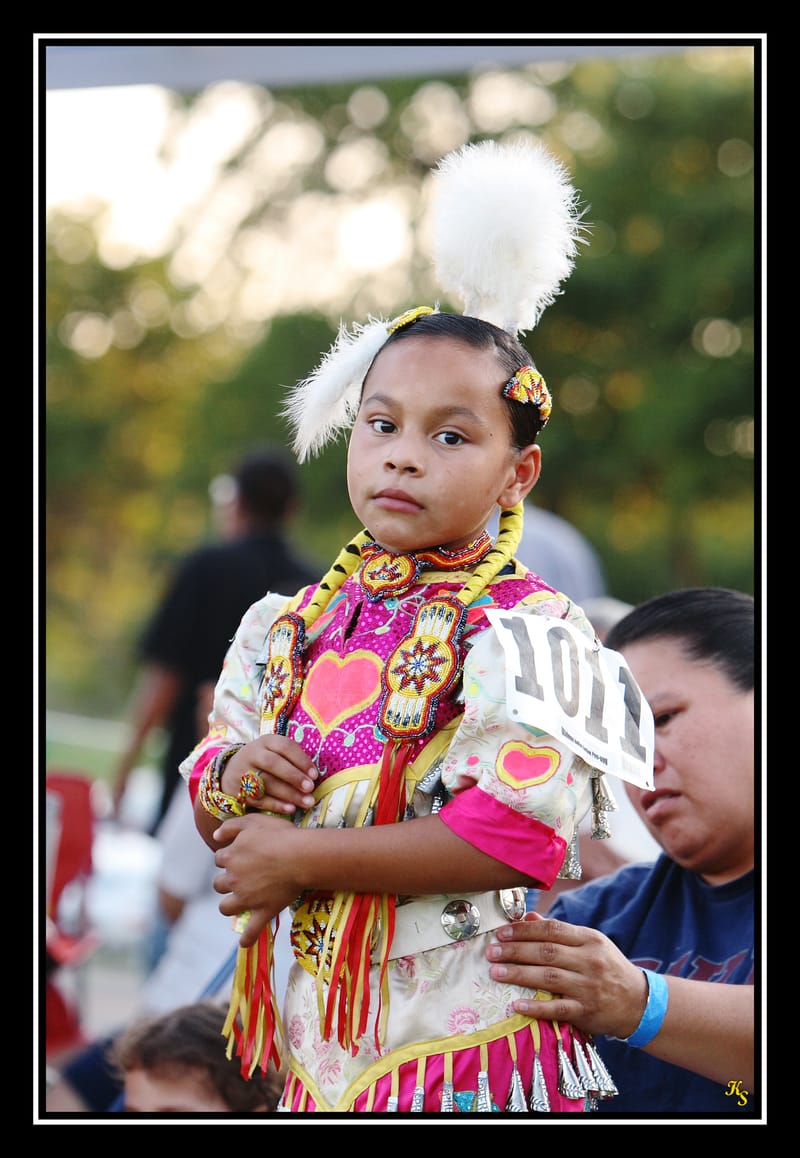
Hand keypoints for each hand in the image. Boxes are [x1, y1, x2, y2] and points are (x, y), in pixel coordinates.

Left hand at [213, 812, 304, 946]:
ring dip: (229, 905)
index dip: (229, 857)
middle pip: (218, 884)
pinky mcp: (262, 911)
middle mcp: (233, 879)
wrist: (300, 856)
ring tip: (238, 902)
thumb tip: (214, 836)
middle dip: (226, 881)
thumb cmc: (280, 835)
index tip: (241, 855)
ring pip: (226, 907)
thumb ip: (231, 826)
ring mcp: (246, 898)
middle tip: (241, 877)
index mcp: (230, 856)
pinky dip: (246, 939)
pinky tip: (244, 943)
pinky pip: (250, 931)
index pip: (219, 858)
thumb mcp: (253, 821)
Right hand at [221, 735, 317, 815]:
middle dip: (294, 776)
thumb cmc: (265, 761)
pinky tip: (291, 809)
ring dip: (289, 794)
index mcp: (266, 741)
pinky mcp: (238, 791)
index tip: (315, 775)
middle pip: (273, 764)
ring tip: (306, 802)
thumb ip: (292, 759)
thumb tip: (313, 776)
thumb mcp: (275, 751)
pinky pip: (259, 799)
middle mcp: (252, 754)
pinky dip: (276, 805)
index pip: (284, 746)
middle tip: (310, 788)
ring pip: (266, 783)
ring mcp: (243, 773)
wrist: (232, 770)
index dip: (301, 760)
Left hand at [486, 911, 647, 1038]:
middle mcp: (589, 961)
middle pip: (546, 952)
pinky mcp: (587, 1012)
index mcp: (589, 939)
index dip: (524, 930)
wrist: (639, 1002)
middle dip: (515, 951)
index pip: (552, 930)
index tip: (501, 933)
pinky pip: (557, 1009)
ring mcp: (588, 987)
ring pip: (549, 977)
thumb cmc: (607, 967)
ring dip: (519, 974)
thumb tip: (527, 917)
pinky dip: (536, 1007)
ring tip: (496, 972)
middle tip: (491, 952)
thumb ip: (559, 932)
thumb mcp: (589, 943)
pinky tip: (516, 1004)